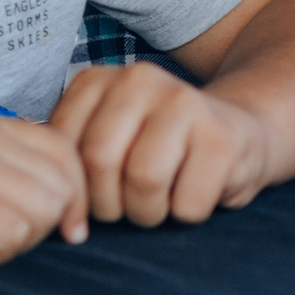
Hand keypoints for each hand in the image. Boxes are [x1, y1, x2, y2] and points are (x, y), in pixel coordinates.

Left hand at [49, 62, 279, 238]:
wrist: (241, 132)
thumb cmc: (160, 151)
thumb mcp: (106, 141)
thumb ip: (72, 159)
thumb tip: (53, 205)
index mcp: (99, 80)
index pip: (63, 148)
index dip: (75, 192)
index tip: (93, 203)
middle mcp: (139, 79)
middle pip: (100, 160)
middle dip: (110, 204)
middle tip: (129, 205)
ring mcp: (184, 101)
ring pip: (143, 181)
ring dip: (149, 212)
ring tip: (162, 201)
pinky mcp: (221, 137)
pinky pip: (186, 203)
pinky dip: (188, 215)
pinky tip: (196, 191)